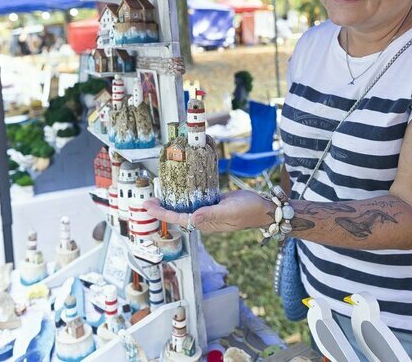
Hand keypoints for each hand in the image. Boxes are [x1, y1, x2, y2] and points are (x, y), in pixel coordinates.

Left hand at [144, 190, 272, 233]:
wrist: (264, 207)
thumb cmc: (249, 211)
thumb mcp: (230, 211)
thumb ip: (212, 215)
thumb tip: (192, 218)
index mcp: (206, 223)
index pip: (179, 218)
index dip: (162, 212)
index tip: (149, 206)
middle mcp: (204, 218)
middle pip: (178, 214)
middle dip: (162, 209)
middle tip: (147, 200)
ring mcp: (208, 211)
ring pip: (185, 207)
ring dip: (172, 202)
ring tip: (158, 194)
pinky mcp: (213, 203)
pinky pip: (196, 200)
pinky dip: (186, 195)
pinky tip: (179, 189)